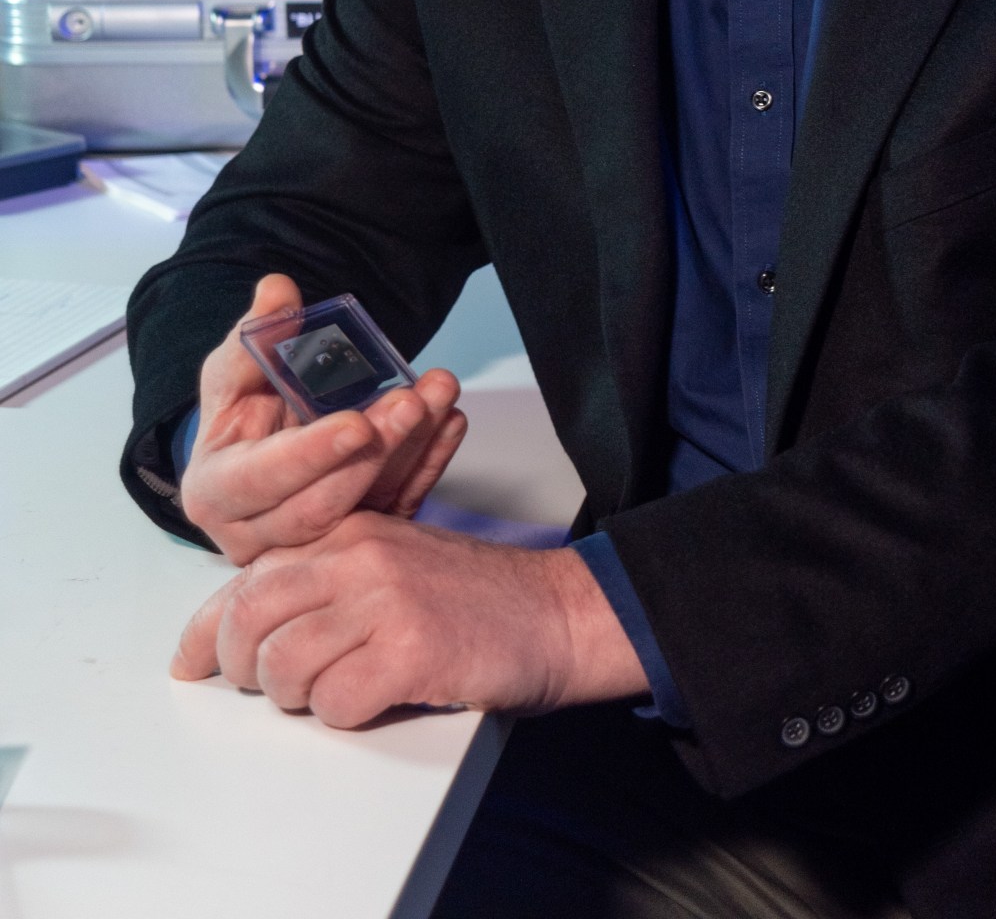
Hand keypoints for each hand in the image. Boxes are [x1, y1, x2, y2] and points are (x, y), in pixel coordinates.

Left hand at [170, 512, 647, 726]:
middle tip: (269, 688)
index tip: (190, 661)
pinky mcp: (410, 649)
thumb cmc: (474, 598)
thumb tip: (244, 628)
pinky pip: (335, 702)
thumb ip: (325, 581)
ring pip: (283, 667)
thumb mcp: (391, 565)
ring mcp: (385, 599)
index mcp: (350, 530)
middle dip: (242, 668)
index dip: (204, 630)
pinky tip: (378, 697)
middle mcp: (360, 555)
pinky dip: (345, 715)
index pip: (247, 577)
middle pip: (248, 619)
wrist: (555, 612)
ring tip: (337, 690)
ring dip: (299, 698)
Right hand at [180, 274, 467, 565]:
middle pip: (322, 505)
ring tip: (442, 400)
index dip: (311, 454)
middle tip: (414, 402)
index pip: (263, 479)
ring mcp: (307, 547)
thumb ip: (256, 335)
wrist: (256, 452)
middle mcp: (257, 531)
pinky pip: (396, 510)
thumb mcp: (236, 370)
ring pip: (367, 510)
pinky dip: (428, 466)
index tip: (357, 422)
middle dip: (376, 453)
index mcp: (216, 490)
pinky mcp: (351, 542)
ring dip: (412, 453)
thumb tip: (278, 290)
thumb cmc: (241, 412)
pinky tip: (452, 423)